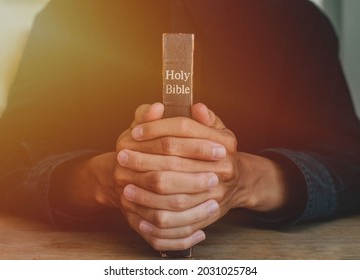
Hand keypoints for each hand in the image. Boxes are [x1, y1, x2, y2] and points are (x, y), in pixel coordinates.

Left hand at [115, 103, 289, 250]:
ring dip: (146, 191)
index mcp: (224, 141)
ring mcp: (218, 192)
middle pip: (174, 162)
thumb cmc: (217, 151)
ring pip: (175, 195)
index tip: (134, 131)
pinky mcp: (210, 213)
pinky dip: (156, 216)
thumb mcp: (213, 130)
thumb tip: (196, 107)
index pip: (184, 128)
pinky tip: (138, 211)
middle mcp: (224, 166)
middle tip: (122, 157)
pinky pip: (179, 221)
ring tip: (124, 185)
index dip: (156, 128)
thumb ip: (201, 118)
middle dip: (144, 159)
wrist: (237, 183)